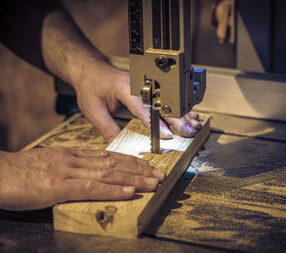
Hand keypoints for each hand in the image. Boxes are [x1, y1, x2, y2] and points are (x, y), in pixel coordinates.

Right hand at [0, 147, 164, 210]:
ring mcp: (68, 172)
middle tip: (160, 173)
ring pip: (109, 174)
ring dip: (134, 178)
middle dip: (139, 169)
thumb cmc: (16, 171)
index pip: (106, 156)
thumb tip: (82, 174)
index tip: (145, 165)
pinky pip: (92, 188)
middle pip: (113, 163)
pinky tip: (130, 191)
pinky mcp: (60, 186)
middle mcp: (74, 160)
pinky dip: (114, 190)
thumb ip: (65, 167)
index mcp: (70, 155)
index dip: (128, 161)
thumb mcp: (46, 163)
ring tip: (154, 182)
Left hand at [74, 66, 201, 142]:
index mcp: (124, 87)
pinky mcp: (150, 88)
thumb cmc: (91, 87)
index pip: (144, 106)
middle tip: (189, 131)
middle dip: (178, 118)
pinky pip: (167, 99)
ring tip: (195, 126)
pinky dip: (179, 109)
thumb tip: (120, 149)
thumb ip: (108, 129)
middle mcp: (139, 84)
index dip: (156, 122)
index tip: (168, 135)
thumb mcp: (94, 111)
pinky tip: (191, 117)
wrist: (90, 70)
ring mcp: (147, 85)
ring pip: (169, 100)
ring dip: (183, 114)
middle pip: (163, 101)